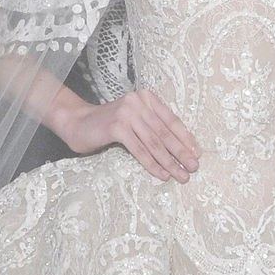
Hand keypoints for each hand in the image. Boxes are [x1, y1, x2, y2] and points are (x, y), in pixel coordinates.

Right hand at [59, 88, 199, 179]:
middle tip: (194, 168)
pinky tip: (162, 175)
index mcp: (147, 98)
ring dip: (170, 162)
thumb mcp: (135, 121)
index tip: (197, 154)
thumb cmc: (109, 126)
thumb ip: (153, 127)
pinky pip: (140, 150)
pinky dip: (152, 164)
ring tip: (181, 176)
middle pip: (165, 132)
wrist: (77, 123)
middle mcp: (139, 102)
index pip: (172, 120)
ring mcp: (128, 113)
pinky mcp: (117, 127)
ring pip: (154, 143)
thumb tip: (180, 148)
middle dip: (181, 153)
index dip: (186, 139)